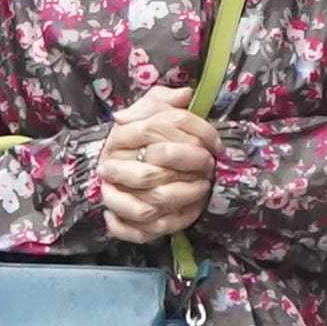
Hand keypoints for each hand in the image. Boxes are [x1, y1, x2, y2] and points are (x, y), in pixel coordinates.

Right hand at [100, 86, 215, 244]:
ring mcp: (112, 197)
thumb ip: (163, 101)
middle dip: (188, 172)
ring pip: (148, 207)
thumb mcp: (149, 113)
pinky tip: (191, 213)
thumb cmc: (137, 138)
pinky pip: (142, 231)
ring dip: (182, 199)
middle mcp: (111, 167)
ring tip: (203, 189)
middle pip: (151, 174)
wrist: (111, 167)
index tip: (215, 145)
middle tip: (210, 168)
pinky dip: (168, 225)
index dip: (193, 135)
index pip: (155, 129)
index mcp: (119, 137)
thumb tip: (184, 95)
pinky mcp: (118, 222)